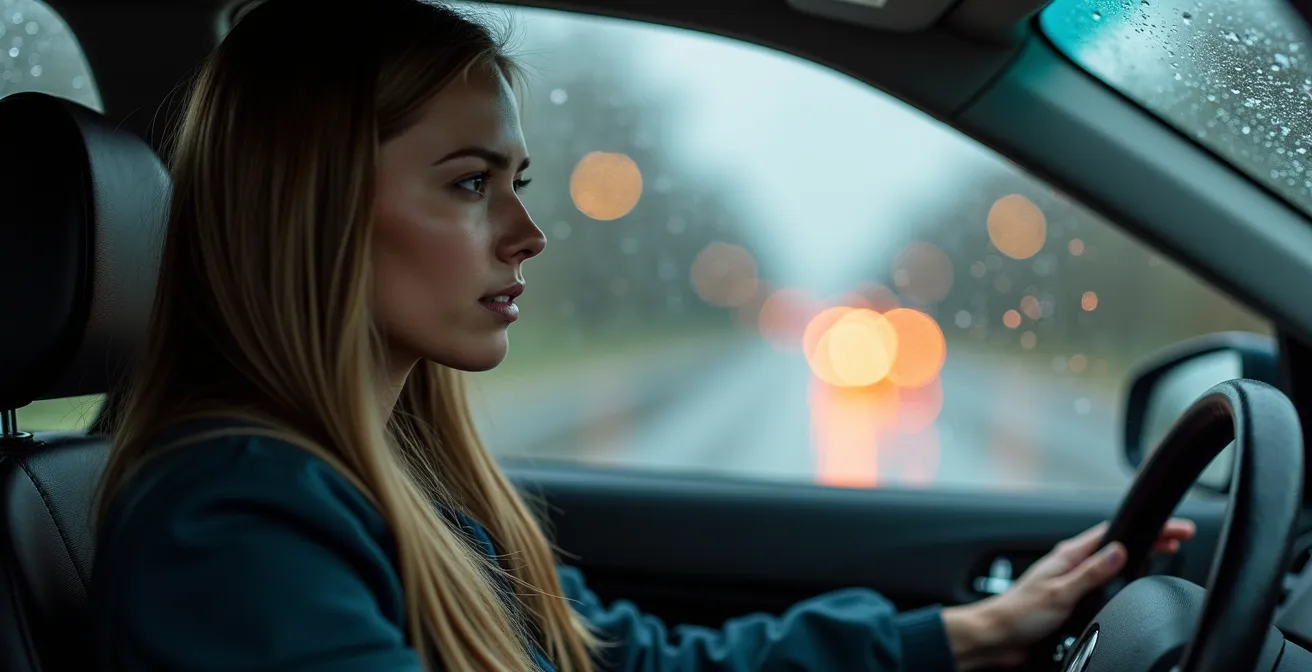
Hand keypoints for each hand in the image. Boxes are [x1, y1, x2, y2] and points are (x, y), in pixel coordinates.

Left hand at [941, 519, 1196, 670]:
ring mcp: (1071, 581)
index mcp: (1068, 555)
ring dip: (1136, 558)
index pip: (1115, 533)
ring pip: (1110, 564)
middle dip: (1149, 541)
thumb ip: (1091, 573)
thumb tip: (1120, 552)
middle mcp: (1070, 564)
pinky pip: (1102, 584)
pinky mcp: (1070, 599)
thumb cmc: (1019, 613)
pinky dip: (1121, 579)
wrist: (997, 637)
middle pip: (1117, 546)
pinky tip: (1130, 583)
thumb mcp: (1060, 593)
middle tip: (1178, 539)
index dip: (1147, 529)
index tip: (1174, 529)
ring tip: (1163, 553)